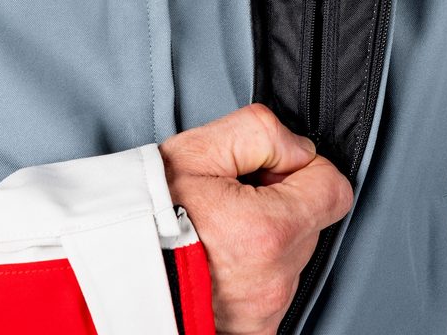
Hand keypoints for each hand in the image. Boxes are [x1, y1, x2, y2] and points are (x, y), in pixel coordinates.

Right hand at [159, 104, 353, 334]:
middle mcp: (276, 279)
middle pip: (311, 222)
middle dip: (281, 201)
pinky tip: (217, 255)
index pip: (334, 190)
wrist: (112, 269)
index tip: (268, 169)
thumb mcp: (196, 148)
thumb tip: (298, 149)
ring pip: (292, 255)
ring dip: (266, 235)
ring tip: (217, 227)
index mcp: (268, 230)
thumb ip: (260, 132)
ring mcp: (266, 311)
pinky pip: (273, 286)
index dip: (303, 168)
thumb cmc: (148, 212)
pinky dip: (253, 268)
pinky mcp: (256, 330)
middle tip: (232, 195)